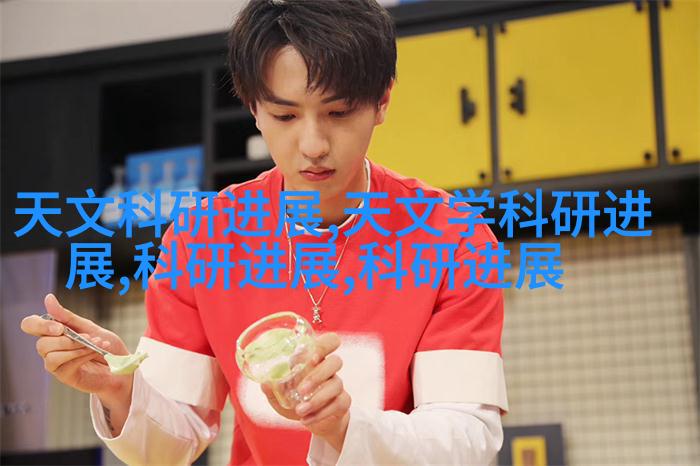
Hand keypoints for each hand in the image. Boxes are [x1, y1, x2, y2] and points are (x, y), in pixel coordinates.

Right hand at [20, 293, 131, 403]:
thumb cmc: (106, 346)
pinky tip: (95, 352)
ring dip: (75, 347)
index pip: (30, 325)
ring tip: (95, 344)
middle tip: (86, 336)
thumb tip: (48, 298)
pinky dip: (82, 355)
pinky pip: (63, 364)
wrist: (123, 365)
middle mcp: (50, 348)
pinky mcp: (64, 376)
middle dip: (65, 339)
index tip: (60, 327)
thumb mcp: (89, 327)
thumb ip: (67, 317)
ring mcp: (56, 364)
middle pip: (41, 343)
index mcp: (54, 333)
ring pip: (50, 355)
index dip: (39, 325)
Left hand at [261, 332, 350, 449]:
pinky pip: (338, 404)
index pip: (329, 341)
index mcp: (316, 360)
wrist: (316, 423)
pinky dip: (321, 413)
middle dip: (317, 375)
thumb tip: (265, 383)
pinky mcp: (343, 402)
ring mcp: (338, 385)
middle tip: (300, 390)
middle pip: (336, 361)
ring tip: (299, 410)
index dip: (324, 345)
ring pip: (336, 384)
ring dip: (317, 399)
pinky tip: (306, 419)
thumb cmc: (298, 402)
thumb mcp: (282, 397)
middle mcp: (329, 370)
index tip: (311, 358)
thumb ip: (274, 390)